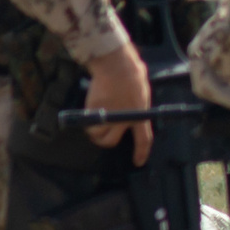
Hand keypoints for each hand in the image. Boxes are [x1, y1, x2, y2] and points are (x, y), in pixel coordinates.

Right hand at [80, 40, 154, 165]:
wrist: (117, 67)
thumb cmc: (132, 74)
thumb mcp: (142, 94)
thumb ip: (136, 106)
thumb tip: (132, 110)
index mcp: (140, 116)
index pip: (144, 140)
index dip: (141, 153)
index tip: (138, 162)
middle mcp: (125, 121)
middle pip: (111, 141)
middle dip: (103, 141)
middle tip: (99, 135)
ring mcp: (109, 117)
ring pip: (97, 134)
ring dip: (93, 130)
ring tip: (93, 118)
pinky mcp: (95, 112)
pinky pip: (88, 123)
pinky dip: (86, 120)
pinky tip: (89, 110)